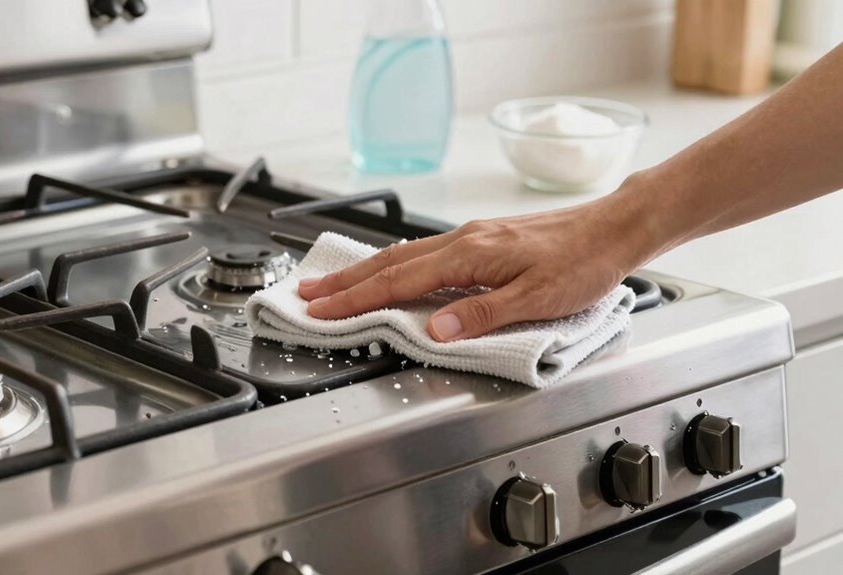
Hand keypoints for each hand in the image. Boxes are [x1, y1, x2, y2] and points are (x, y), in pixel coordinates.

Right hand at [297, 185, 653, 341]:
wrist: (612, 227)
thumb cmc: (581, 263)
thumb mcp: (536, 298)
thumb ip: (482, 314)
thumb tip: (434, 328)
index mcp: (470, 255)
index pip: (399, 282)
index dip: (357, 299)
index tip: (322, 310)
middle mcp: (463, 240)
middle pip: (390, 263)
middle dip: (345, 281)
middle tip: (306, 294)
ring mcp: (471, 237)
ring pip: (403, 255)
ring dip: (364, 271)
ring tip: (333, 283)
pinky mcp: (481, 240)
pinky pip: (423, 252)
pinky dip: (394, 264)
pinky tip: (389, 270)